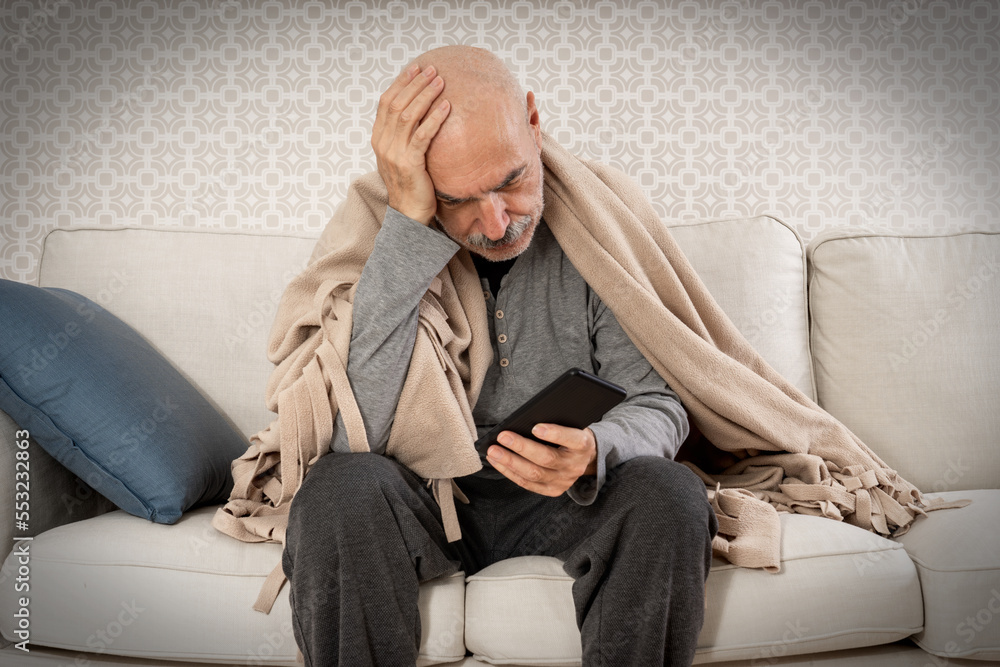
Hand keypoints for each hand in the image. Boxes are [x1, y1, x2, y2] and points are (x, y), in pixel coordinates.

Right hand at [371, 63, 450, 224]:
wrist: (408, 214)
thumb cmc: (411, 183)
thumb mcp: (402, 154)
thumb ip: (403, 135)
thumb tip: (417, 111)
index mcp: (378, 138)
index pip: (386, 102)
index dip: (401, 83)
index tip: (415, 68)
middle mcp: (383, 143)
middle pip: (397, 104)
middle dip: (415, 84)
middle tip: (433, 70)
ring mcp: (394, 153)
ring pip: (408, 116)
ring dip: (426, 96)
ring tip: (441, 82)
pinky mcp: (410, 164)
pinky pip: (422, 136)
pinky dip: (434, 118)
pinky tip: (446, 107)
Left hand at [487, 424, 598, 496]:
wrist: (584, 458)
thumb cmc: (570, 434)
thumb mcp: (570, 424)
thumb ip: (555, 422)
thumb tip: (523, 419)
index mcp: (583, 445)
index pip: (571, 439)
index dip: (554, 434)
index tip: (535, 427)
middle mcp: (574, 466)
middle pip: (546, 459)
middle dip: (521, 447)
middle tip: (502, 437)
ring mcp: (563, 481)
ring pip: (534, 474)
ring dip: (510, 462)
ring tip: (493, 451)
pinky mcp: (552, 490)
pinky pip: (527, 483)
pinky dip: (509, 472)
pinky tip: (497, 461)